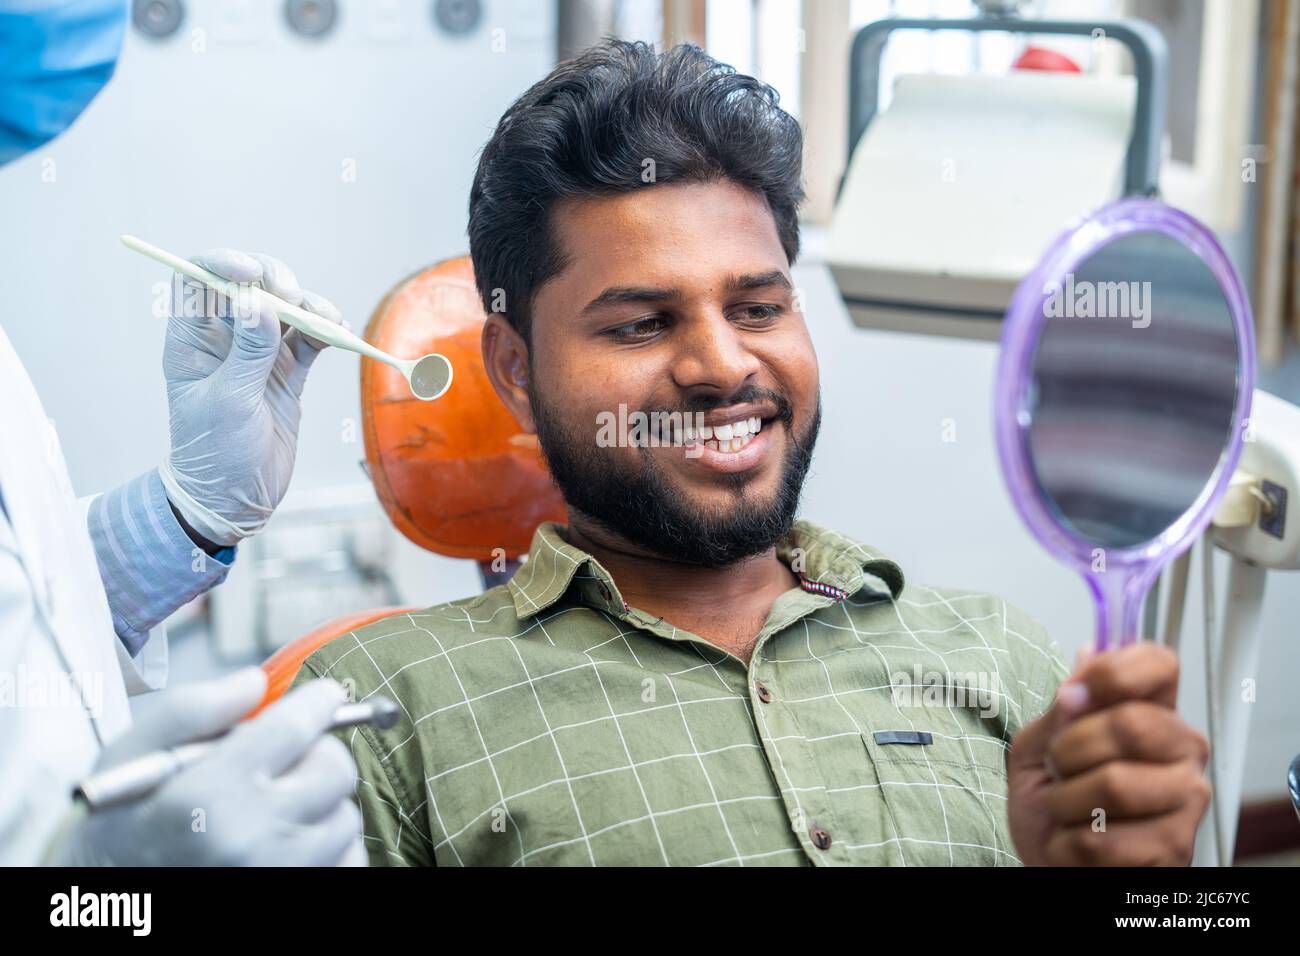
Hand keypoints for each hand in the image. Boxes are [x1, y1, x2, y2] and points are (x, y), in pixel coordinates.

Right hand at [50, 669, 364, 865]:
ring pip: (345, 815)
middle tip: (287, 759)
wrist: (117, 898)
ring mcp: (281, 873)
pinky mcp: (303, 893)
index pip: (294, 729)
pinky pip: (349, 858)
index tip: (322, 696)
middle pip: (334, 770)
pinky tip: (287, 842)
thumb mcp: (130, 757)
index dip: (317, 702)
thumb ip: (192, 710)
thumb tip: (256, 683)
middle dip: (316, 754)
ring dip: (320, 804)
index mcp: (206, 796)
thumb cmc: (120, 823)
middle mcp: (251, 839)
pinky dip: (328, 845)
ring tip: (275, 809)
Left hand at [160, 249, 344, 545]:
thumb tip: (258, 301)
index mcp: (191, 340)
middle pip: (250, 285)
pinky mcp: (288, 371)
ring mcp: (259, 353)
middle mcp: (224, 339)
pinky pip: (310, 337)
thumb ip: (247, 351)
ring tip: (326, 320)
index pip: (199, 279)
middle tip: (292, 297)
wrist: (235, 498)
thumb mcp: (229, 402)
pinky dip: (327, 330)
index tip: (251, 272)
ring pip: (286, 308)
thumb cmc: (215, 453)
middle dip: (275, 280)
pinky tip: (339, 335)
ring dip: (309, 304)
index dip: (223, 263)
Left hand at [1007, 642, 1209, 865]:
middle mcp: (1183, 750)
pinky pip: (1104, 838)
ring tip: (1066, 808)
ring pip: (1115, 784)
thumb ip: (1062, 706)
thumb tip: (1088, 656)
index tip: (1072, 695)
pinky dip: (1068, 842)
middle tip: (1058, 767)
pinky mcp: (1174, 849)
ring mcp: (1186, 800)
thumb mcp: (1038, 745)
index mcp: (1154, 712)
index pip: (1159, 664)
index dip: (1112, 672)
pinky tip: (1074, 840)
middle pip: (1131, 723)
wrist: (1051, 860)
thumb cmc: (1051, 800)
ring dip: (1065, 800)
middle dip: (1070, 748)